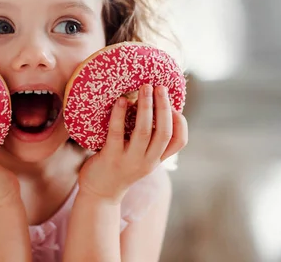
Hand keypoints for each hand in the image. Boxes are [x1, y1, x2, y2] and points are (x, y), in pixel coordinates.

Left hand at [77, 84, 187, 203]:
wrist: (99, 193)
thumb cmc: (119, 167)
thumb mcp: (140, 157)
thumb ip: (149, 140)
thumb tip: (154, 106)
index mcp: (156, 159)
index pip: (179, 142)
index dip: (180, 122)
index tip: (174, 105)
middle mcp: (148, 161)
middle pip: (164, 132)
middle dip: (164, 106)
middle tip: (159, 86)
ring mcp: (130, 160)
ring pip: (144, 131)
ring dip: (146, 106)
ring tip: (145, 87)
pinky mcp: (111, 157)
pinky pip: (117, 133)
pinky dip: (120, 114)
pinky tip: (121, 101)